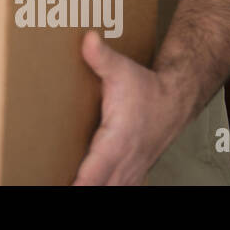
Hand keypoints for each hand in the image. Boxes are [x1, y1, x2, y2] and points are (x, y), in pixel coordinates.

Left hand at [72, 30, 186, 184]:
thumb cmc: (147, 88)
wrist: (176, 100)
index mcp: (119, 138)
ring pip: (111, 189)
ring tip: (64, 186)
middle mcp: (125, 158)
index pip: (98, 167)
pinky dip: (103, 189)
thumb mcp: (122, 70)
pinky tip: (87, 187)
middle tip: (53, 184)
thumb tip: (88, 39)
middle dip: (81, 188)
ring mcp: (131, 168)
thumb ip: (102, 57)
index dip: (83, 181)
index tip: (71, 186)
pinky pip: (118, 188)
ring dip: (92, 190)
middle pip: (102, 185)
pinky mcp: (132, 171)